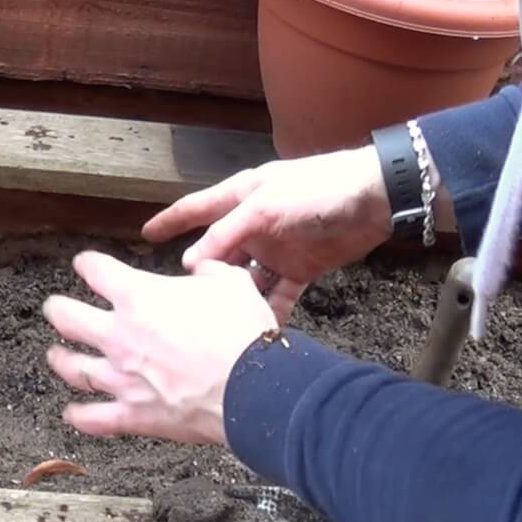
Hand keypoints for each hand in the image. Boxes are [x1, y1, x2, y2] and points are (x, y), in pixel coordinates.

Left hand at [41, 251, 276, 444]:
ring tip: (55, 355)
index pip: (96, 271)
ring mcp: (121, 377)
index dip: (87, 264)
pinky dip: (79, 416)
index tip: (86, 265)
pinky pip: (93, 418)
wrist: (253, 389)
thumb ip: (209, 272)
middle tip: (55, 308)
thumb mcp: (231, 283)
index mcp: (138, 296)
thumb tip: (204, 270)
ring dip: (60, 359)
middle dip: (57, 310)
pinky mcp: (132, 414)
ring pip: (73, 368)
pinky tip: (72, 412)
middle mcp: (119, 335)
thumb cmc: (242, 335)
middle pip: (67, 317)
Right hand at [142, 146, 392, 322]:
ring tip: (220, 325)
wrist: (376, 197)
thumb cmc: (316, 189)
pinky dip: (269, 311)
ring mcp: (275, 249)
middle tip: (184, 304)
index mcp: (240, 199)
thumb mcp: (264, 207)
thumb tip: (190, 262)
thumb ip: (226, 233)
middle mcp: (253, 225)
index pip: (196, 210)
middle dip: (203, 278)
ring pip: (245, 280)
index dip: (170, 222)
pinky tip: (259, 332)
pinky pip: (277, 295)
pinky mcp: (300, 268)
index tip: (145, 235)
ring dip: (235, 300)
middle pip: (219, 255)